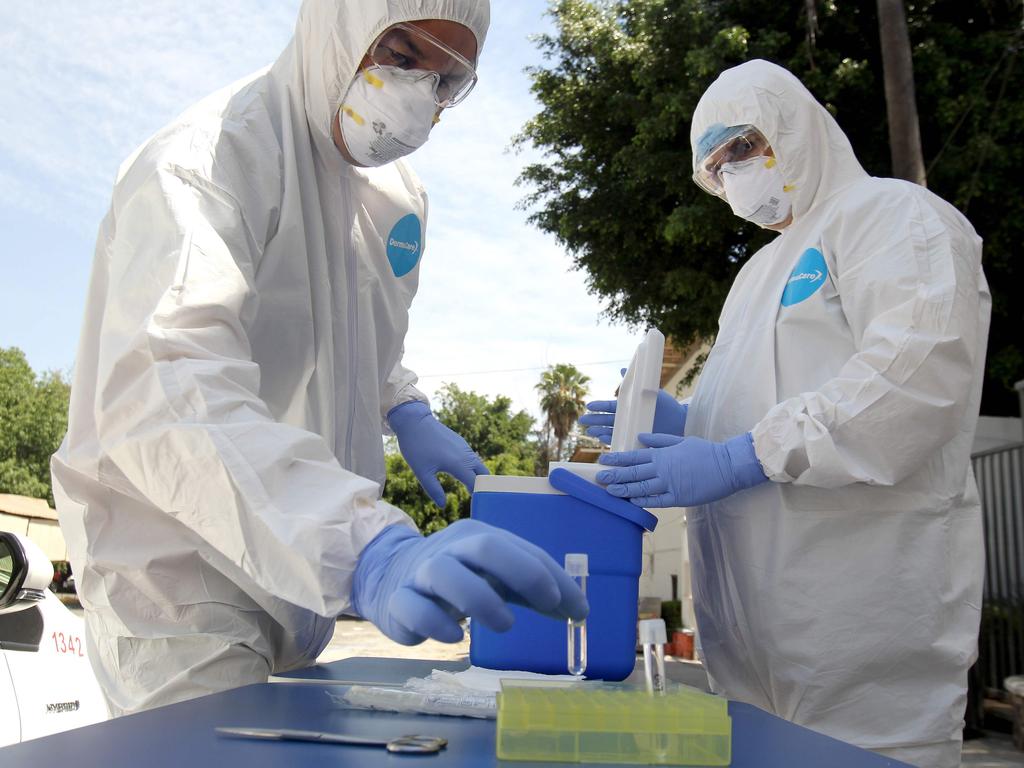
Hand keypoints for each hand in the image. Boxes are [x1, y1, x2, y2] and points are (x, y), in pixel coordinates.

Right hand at [351, 521, 589, 644]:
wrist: (392, 578)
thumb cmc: (459, 578)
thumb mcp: (497, 578)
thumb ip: (533, 591)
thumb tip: (578, 612)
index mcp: (479, 537)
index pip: (521, 550)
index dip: (552, 576)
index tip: (578, 609)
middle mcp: (451, 549)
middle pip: (485, 547)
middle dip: (523, 572)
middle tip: (548, 602)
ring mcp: (422, 573)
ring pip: (445, 573)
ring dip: (481, 600)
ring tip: (506, 624)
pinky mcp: (399, 601)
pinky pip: (414, 608)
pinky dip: (438, 624)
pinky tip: (457, 637)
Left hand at [388, 400, 487, 506]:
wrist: (414, 422)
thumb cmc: (416, 448)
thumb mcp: (422, 473)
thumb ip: (434, 490)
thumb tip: (442, 506)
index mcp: (459, 464)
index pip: (476, 485)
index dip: (478, 497)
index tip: (477, 507)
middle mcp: (466, 455)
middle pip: (484, 474)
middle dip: (484, 487)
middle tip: (480, 499)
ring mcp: (464, 447)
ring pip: (479, 465)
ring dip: (478, 477)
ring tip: (474, 490)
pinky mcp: (460, 442)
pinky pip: (472, 457)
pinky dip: (473, 468)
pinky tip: (464, 474)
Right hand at [580, 388, 687, 444]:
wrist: (679, 421)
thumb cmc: (665, 405)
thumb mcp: (650, 391)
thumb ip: (636, 382)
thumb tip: (621, 369)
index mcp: (628, 406)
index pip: (610, 406)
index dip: (599, 406)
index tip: (589, 406)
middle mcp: (627, 419)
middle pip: (606, 420)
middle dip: (594, 420)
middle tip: (582, 420)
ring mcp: (630, 430)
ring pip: (611, 431)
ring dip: (600, 432)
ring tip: (590, 431)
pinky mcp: (635, 440)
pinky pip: (621, 441)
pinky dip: (611, 441)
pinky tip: (603, 440)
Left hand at [595, 432, 767, 506]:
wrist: (728, 465)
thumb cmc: (705, 451)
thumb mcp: (681, 440)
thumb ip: (660, 440)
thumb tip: (640, 437)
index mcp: (663, 454)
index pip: (634, 456)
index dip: (617, 459)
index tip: (604, 460)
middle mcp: (663, 469)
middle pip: (634, 472)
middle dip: (615, 475)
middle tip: (599, 477)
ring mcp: (670, 484)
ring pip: (642, 488)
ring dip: (624, 490)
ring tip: (609, 491)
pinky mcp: (679, 497)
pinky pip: (657, 501)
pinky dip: (643, 502)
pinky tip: (631, 502)